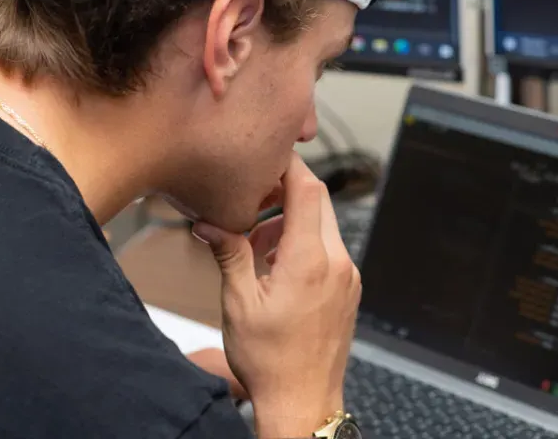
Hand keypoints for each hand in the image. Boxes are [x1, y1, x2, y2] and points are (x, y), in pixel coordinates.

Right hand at [191, 153, 360, 437]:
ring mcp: (348, 277)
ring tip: (256, 245)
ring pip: (324, 226)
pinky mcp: (348, 289)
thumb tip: (208, 222)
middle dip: (285, 193)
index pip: (307, 190)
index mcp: (310, 260)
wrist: (303, 401)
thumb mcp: (238, 304)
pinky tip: (276, 266)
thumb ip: (228, 254)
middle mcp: (337, 263)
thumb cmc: (270, 360)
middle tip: (252, 199)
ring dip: (291, 222)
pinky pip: (330, 250)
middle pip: (318, 202)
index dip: (288, 166)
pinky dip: (304, 244)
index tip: (267, 157)